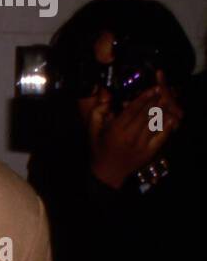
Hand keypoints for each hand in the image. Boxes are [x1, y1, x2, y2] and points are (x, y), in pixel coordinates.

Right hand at [88, 72, 181, 187]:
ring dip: (162, 111)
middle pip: (146, 114)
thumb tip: (108, 101)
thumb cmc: (99, 148)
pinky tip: (170, 118)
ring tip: (166, 100)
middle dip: (154, 101)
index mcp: (116, 129)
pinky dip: (167, 127)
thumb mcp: (92, 130)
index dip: (144, 97)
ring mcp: (141, 145)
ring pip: (154, 124)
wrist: (108, 172)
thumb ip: (97, 113)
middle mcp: (130, 136)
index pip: (133, 109)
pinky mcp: (149, 152)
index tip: (152, 88)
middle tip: (161, 90)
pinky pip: (160, 137)